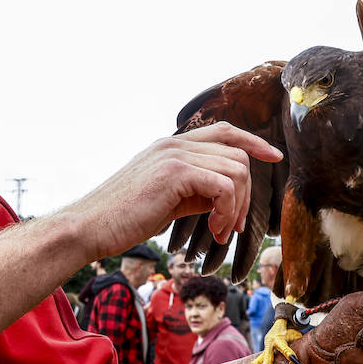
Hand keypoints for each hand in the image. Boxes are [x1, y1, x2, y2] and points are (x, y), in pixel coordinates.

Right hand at [70, 122, 281, 259]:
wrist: (88, 227)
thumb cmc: (123, 219)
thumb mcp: (167, 201)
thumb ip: (197, 192)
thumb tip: (227, 198)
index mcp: (170, 147)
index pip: (223, 131)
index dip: (253, 141)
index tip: (274, 156)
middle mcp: (174, 144)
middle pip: (237, 154)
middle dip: (246, 194)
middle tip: (232, 226)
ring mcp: (174, 155)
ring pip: (236, 169)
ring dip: (237, 207)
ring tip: (219, 232)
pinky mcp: (175, 172)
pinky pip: (225, 186)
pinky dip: (227, 211)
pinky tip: (213, 230)